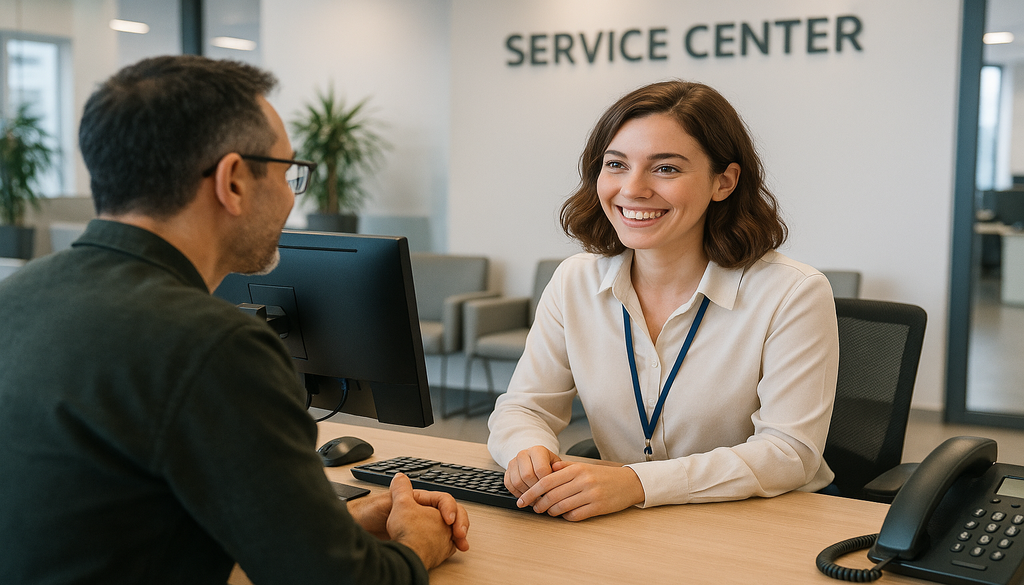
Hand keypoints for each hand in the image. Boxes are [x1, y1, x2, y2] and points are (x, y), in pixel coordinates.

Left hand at [348, 479, 469, 551]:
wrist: (365, 533)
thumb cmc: (371, 515)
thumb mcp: (385, 502)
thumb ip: (398, 491)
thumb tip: (401, 476)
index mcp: (419, 500)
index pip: (442, 500)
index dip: (449, 508)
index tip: (448, 520)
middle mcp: (425, 512)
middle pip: (451, 513)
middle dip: (460, 522)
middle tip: (461, 534)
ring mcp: (426, 527)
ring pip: (450, 527)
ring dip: (459, 534)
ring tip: (461, 544)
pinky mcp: (424, 540)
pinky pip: (444, 541)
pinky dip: (452, 544)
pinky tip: (455, 549)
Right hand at [503, 446, 561, 496]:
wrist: (534, 459)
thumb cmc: (547, 463)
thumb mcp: (557, 464)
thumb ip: (559, 471)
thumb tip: (559, 479)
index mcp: (537, 451)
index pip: (541, 469)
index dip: (546, 483)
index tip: (551, 491)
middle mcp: (523, 454)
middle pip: (527, 476)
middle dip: (536, 490)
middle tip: (543, 498)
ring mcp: (513, 462)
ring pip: (517, 482)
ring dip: (527, 494)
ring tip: (536, 500)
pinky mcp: (507, 471)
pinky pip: (509, 485)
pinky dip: (518, 494)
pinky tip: (527, 497)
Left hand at [516, 460, 645, 520]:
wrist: (629, 483)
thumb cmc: (603, 476)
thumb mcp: (584, 466)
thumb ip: (564, 468)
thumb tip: (546, 470)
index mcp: (577, 469)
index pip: (547, 481)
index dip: (532, 492)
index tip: (523, 499)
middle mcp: (583, 481)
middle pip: (552, 495)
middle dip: (538, 504)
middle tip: (533, 508)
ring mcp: (591, 494)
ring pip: (561, 507)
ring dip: (550, 512)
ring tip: (547, 512)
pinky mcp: (598, 507)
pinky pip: (575, 515)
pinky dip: (565, 517)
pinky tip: (563, 515)